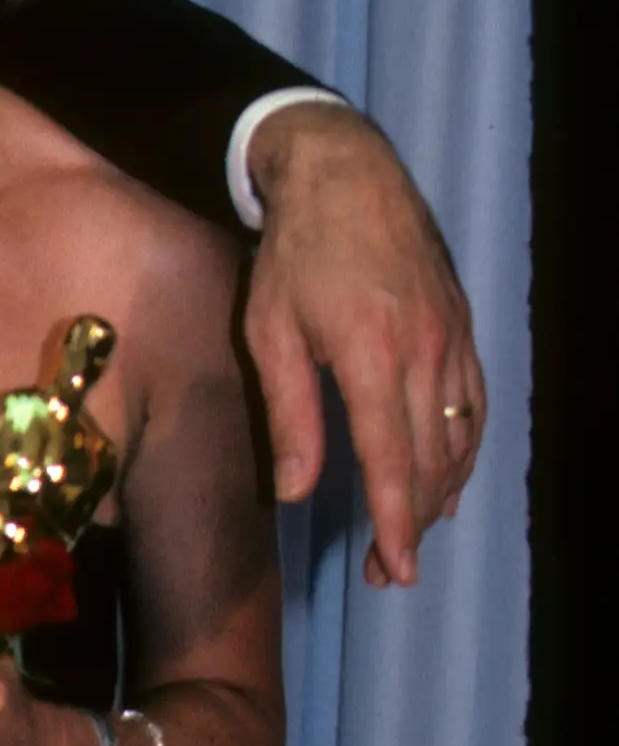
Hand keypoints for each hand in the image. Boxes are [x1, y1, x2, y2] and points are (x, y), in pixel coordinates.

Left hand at [244, 101, 485, 584]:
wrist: (346, 175)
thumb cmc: (294, 252)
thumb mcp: (270, 330)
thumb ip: (288, 415)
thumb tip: (296, 491)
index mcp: (373, 355)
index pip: (393, 461)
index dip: (398, 522)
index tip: (398, 568)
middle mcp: (425, 351)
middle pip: (433, 460)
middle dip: (416, 522)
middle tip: (392, 570)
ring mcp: (452, 338)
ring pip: (460, 437)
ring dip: (442, 493)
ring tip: (414, 532)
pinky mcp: (462, 327)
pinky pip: (474, 403)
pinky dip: (463, 448)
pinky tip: (448, 475)